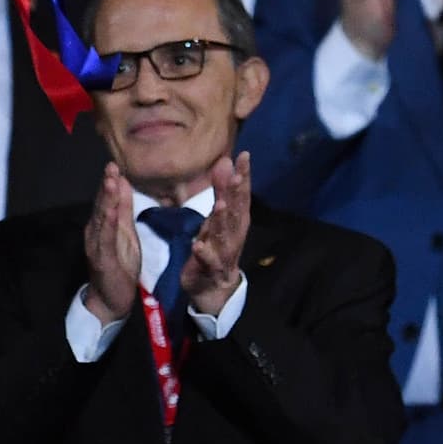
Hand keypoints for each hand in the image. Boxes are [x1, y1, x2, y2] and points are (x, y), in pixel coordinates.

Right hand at [83, 163, 140, 323]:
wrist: (111, 299)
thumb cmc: (119, 265)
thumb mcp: (127, 233)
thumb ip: (124, 209)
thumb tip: (123, 182)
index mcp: (102, 225)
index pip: (106, 200)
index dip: (109, 183)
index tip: (114, 164)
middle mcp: (95, 232)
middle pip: (101, 205)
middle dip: (106, 186)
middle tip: (111, 166)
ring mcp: (96, 245)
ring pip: (102, 219)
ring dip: (106, 200)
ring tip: (110, 181)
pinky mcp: (102, 259)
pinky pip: (105, 239)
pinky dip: (108, 224)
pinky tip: (111, 212)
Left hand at [184, 152, 250, 315]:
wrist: (213, 288)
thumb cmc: (217, 247)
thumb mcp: (218, 217)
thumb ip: (221, 190)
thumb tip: (225, 161)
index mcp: (236, 221)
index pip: (241, 194)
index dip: (244, 175)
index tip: (244, 155)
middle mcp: (234, 234)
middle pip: (237, 212)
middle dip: (237, 194)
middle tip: (237, 175)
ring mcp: (224, 252)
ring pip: (224, 234)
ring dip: (222, 220)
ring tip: (220, 204)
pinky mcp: (210, 269)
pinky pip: (208, 261)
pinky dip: (204, 253)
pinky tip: (197, 245)